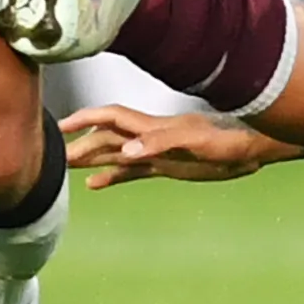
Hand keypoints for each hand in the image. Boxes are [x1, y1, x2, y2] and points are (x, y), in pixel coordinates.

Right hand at [61, 104, 290, 187]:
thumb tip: (128, 151)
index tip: (61, 127)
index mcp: (153, 127)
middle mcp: (150, 137)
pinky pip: (131, 172)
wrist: (250, 149)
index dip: (86, 120)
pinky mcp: (166, 167)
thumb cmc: (228, 143)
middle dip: (80, 142)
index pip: (112, 118)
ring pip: (115, 153)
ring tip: (66, 167)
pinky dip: (112, 176)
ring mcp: (156, 152)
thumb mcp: (197, 144)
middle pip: (107, 137)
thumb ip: (161, 145)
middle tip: (52, 155)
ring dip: (91, 159)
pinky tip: (96, 185)